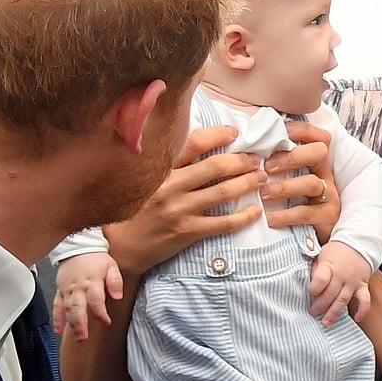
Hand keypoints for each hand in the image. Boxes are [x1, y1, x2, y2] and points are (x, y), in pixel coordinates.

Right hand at [52, 252, 123, 340]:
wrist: (78, 247)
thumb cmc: (95, 258)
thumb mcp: (111, 266)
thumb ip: (115, 282)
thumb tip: (118, 296)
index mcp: (92, 282)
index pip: (96, 300)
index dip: (101, 313)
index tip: (106, 321)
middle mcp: (78, 287)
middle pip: (78, 307)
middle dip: (80, 323)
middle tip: (84, 337)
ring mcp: (67, 290)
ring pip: (67, 309)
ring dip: (70, 323)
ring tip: (76, 336)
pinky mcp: (60, 291)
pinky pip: (57, 305)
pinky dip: (56, 318)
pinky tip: (58, 329)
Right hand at [103, 125, 265, 275]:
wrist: (120, 248)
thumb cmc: (133, 211)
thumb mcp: (142, 180)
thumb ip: (166, 165)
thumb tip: (198, 146)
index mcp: (160, 170)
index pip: (193, 143)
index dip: (218, 135)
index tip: (235, 132)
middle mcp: (170, 186)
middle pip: (215, 167)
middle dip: (241, 161)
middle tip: (256, 159)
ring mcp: (179, 210)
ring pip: (223, 193)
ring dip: (247, 183)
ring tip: (261, 178)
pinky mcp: (187, 232)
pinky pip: (223, 224)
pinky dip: (243, 217)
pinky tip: (255, 211)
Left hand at [263, 120, 339, 240]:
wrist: (314, 236)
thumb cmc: (295, 202)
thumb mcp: (290, 179)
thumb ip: (277, 163)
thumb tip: (248, 147)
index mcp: (316, 162)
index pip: (317, 136)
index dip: (301, 129)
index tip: (280, 131)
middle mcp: (325, 175)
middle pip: (319, 152)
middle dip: (291, 156)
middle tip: (267, 166)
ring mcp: (328, 196)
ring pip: (311, 183)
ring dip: (284, 186)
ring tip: (263, 193)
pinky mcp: (326, 217)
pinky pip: (306, 213)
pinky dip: (285, 215)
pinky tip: (269, 217)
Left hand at [308, 242, 371, 325]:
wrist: (357, 243)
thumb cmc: (337, 250)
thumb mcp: (321, 255)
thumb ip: (316, 270)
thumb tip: (311, 286)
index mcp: (329, 265)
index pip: (321, 280)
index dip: (313, 289)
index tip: (310, 293)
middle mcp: (342, 275)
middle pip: (330, 294)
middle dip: (320, 305)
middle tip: (313, 312)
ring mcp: (353, 282)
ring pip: (343, 300)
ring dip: (334, 312)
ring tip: (326, 322)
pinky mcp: (362, 286)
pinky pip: (365, 300)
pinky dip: (362, 310)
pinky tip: (357, 318)